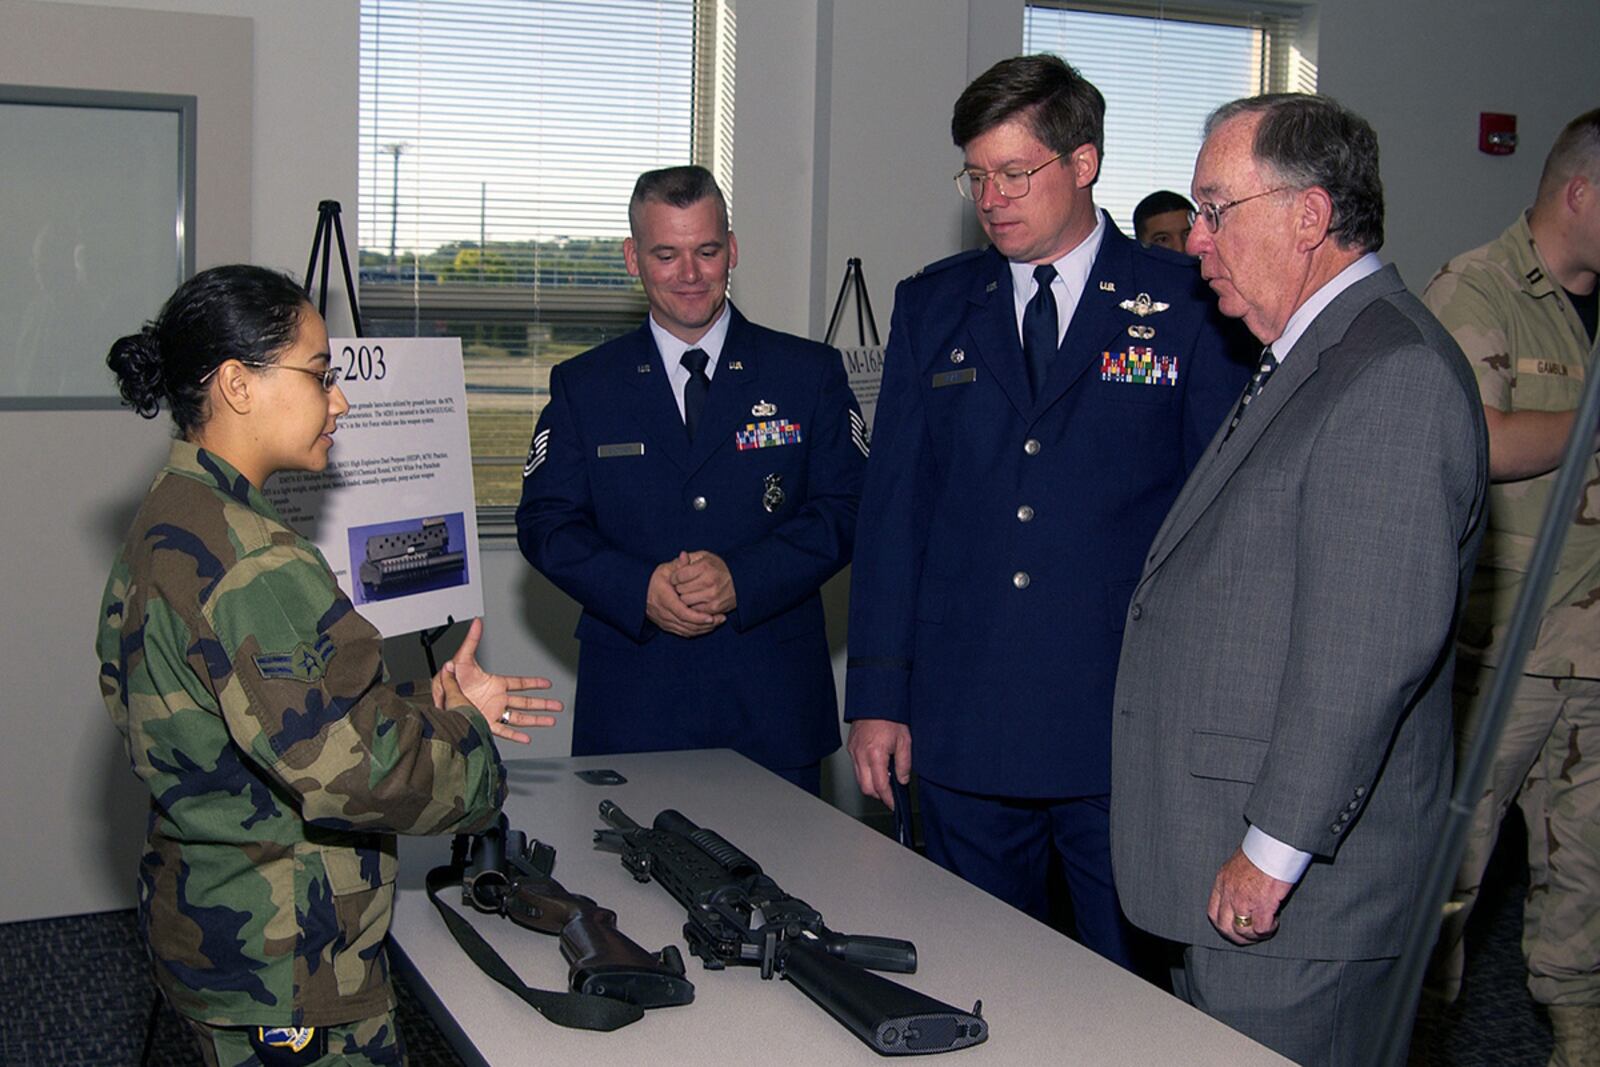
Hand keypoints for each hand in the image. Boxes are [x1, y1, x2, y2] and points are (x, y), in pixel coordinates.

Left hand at [432, 618, 561, 744]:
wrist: (439, 699)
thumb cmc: (449, 679)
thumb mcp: (462, 658)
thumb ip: (472, 640)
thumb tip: (476, 622)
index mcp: (495, 684)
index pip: (519, 683)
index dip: (534, 683)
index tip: (547, 684)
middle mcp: (497, 699)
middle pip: (526, 702)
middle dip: (543, 704)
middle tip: (558, 706)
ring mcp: (492, 712)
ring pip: (519, 717)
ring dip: (535, 720)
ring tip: (551, 721)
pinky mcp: (485, 723)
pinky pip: (503, 730)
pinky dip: (515, 736)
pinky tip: (527, 739)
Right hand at [646, 552, 724, 636]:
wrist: (638, 594)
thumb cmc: (655, 580)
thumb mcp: (664, 570)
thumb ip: (677, 565)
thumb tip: (684, 555)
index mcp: (663, 598)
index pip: (682, 612)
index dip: (697, 616)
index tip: (711, 616)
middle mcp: (663, 613)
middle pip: (687, 624)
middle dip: (705, 623)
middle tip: (722, 618)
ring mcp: (664, 622)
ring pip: (687, 630)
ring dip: (704, 628)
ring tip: (719, 621)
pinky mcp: (666, 627)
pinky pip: (684, 633)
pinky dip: (697, 631)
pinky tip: (708, 625)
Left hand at [672, 550, 736, 614]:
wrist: (741, 581)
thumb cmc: (718, 568)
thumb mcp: (705, 557)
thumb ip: (689, 558)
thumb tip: (680, 556)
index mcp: (704, 567)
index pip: (678, 576)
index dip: (674, 577)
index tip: (676, 578)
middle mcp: (708, 581)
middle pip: (680, 589)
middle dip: (679, 588)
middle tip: (683, 586)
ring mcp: (712, 596)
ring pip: (685, 601)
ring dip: (685, 598)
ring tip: (689, 593)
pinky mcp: (714, 608)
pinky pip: (694, 610)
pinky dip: (693, 606)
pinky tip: (697, 601)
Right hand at [847, 719, 911, 809]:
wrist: (876, 701)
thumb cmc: (890, 717)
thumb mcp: (905, 740)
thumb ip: (904, 764)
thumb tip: (902, 780)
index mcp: (875, 754)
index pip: (880, 786)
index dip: (888, 799)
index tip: (893, 804)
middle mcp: (861, 754)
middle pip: (866, 788)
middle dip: (878, 795)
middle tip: (889, 795)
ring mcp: (853, 751)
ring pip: (859, 779)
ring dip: (871, 784)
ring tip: (884, 780)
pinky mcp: (850, 747)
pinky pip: (856, 767)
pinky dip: (865, 773)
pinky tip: (876, 768)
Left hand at [1207, 847, 1293, 943]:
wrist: (1275, 842)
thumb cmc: (1262, 850)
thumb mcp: (1239, 863)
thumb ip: (1236, 880)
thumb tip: (1242, 892)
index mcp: (1222, 881)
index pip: (1213, 913)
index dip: (1223, 926)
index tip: (1235, 928)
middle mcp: (1229, 892)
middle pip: (1224, 927)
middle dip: (1237, 937)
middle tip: (1251, 936)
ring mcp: (1244, 900)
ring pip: (1242, 931)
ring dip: (1254, 935)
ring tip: (1265, 928)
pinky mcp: (1262, 904)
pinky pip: (1260, 929)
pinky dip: (1268, 930)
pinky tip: (1275, 921)